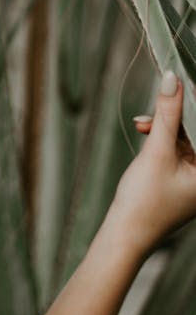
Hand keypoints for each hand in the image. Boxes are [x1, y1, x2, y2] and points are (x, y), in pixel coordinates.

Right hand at [112, 71, 195, 257]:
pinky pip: (177, 147)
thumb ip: (166, 114)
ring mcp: (195, 177)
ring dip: (164, 125)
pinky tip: (145, 132)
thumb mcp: (156, 151)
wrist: (125, 235)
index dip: (193, 104)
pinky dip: (161, 138)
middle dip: (176, 114)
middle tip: (160, 98)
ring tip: (143, 124)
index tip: (180, 82)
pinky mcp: (181, 177)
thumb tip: (172, 80)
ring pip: (185, 136)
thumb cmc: (145, 202)